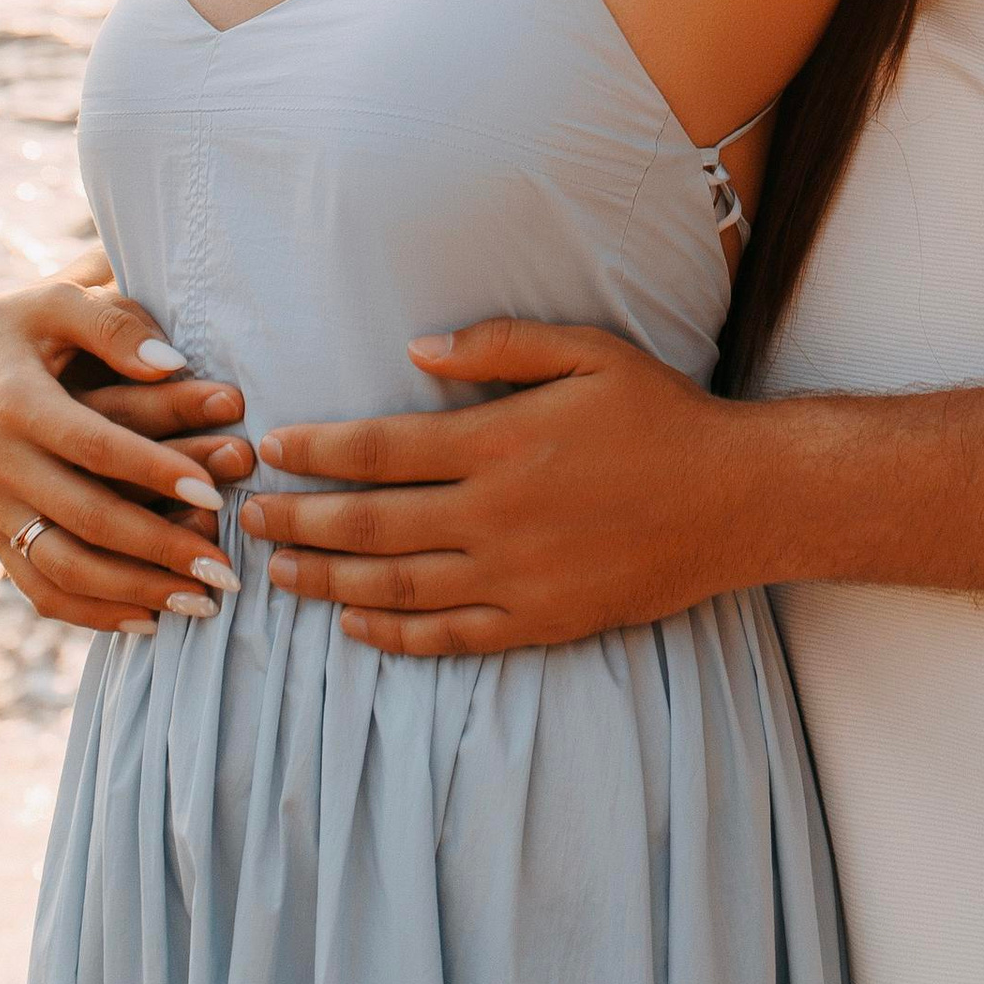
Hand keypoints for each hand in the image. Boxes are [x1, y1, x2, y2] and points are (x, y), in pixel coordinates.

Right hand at [0, 276, 252, 634]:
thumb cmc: (15, 326)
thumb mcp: (56, 302)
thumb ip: (113, 324)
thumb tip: (171, 362)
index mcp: (19, 402)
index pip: (95, 445)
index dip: (154, 470)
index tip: (215, 491)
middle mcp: (1, 465)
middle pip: (86, 520)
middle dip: (160, 549)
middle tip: (225, 569)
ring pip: (64, 568)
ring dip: (134, 592)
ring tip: (202, 603)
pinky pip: (38, 590)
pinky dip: (91, 613)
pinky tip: (148, 620)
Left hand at [247, 320, 760, 653]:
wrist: (734, 499)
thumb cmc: (659, 415)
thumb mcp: (587, 350)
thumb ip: (499, 345)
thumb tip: (416, 351)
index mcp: (501, 442)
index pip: (381, 449)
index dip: (318, 451)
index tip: (272, 448)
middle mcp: (497, 515)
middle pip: (372, 524)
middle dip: (301, 520)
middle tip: (249, 518)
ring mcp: (516, 577)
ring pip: (398, 586)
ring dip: (329, 581)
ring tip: (280, 574)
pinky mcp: (540, 623)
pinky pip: (449, 637)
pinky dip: (394, 633)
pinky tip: (356, 622)